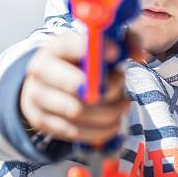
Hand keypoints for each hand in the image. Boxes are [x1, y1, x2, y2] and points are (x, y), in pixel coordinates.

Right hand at [19, 29, 146, 143]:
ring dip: (107, 113)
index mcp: (55, 48)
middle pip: (75, 85)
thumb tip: (140, 54)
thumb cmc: (82, 64)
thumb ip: (122, 45)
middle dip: (106, 91)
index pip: (71, 46)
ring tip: (122, 107)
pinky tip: (113, 123)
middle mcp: (40, 71)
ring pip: (77, 112)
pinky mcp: (41, 122)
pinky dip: (99, 131)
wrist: (49, 84)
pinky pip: (73, 132)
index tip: (116, 54)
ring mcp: (37, 98)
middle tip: (123, 92)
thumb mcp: (98, 48)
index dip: (95, 51)